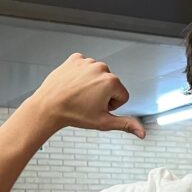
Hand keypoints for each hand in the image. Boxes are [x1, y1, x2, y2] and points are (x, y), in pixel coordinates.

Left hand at [29, 53, 145, 138]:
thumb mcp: (103, 122)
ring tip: (78, 94)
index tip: (97, 108)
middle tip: (86, 102)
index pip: (123, 96)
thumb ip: (126, 125)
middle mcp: (101, 68)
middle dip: (102, 94)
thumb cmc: (74, 114)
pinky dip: (80, 75)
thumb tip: (142, 133)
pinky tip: (73, 84)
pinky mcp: (74, 59)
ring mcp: (87, 61)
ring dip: (91, 85)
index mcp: (111, 82)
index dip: (111, 106)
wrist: (48, 106)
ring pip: (98, 76)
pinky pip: (85, 67)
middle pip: (111, 84)